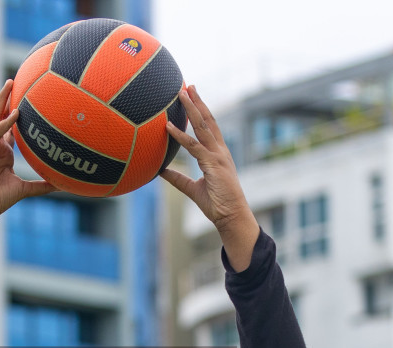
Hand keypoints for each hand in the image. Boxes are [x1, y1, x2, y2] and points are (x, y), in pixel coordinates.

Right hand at [0, 79, 55, 255]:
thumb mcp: (25, 189)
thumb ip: (42, 185)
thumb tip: (61, 184)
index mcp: (3, 152)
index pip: (9, 127)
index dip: (16, 112)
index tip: (27, 100)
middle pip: (0, 116)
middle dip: (6, 99)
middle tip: (15, 82)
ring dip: (2, 101)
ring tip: (10, 84)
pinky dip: (4, 123)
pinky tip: (15, 113)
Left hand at [160, 85, 257, 270]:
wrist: (231, 216)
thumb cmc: (216, 204)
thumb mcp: (192, 189)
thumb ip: (178, 178)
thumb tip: (160, 171)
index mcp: (217, 155)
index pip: (209, 127)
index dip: (201, 111)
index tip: (193, 97)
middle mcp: (219, 151)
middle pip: (208, 120)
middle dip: (198, 102)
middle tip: (188, 85)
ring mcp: (218, 156)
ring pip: (202, 127)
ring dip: (191, 109)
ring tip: (181, 93)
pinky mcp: (213, 165)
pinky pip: (194, 147)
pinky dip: (180, 136)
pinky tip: (168, 127)